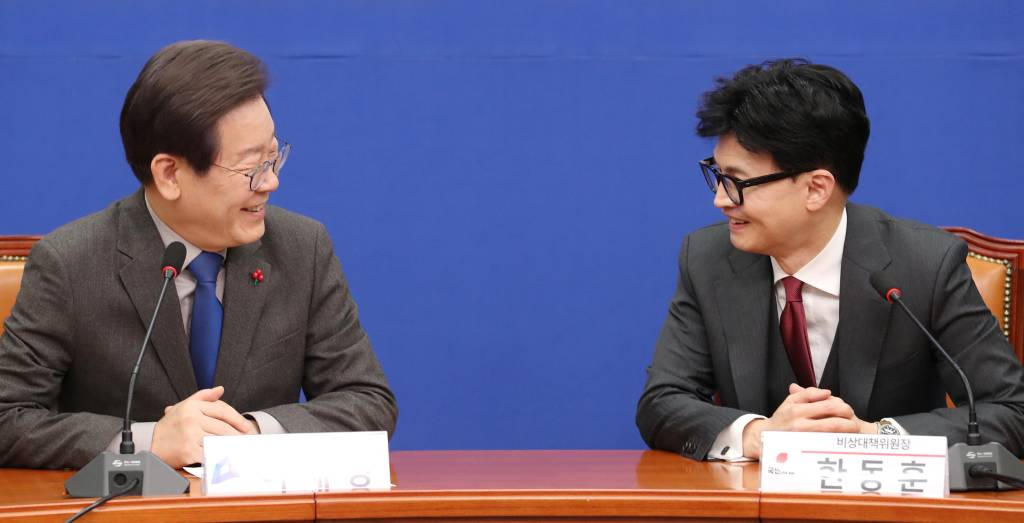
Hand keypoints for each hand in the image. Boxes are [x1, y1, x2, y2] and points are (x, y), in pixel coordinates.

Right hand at [151, 386, 256, 467]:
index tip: (245, 427)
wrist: (151, 445)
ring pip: (219, 440)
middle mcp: (191, 419)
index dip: (237, 418)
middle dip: (237, 435)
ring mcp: (190, 435)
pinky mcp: (188, 451)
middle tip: (245, 440)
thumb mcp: (184, 406)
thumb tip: (220, 390)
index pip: (222, 410)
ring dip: (231, 445)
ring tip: (239, 448)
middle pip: (223, 427)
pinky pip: (210, 453)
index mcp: (192, 406)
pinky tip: (226, 457)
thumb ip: (203, 396)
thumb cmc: (170, 427)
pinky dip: (219, 456)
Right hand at [741, 383, 873, 458]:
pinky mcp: (805, 453)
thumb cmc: (781, 419)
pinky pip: (827, 449)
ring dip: (847, 435)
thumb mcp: (790, 401)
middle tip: (855, 424)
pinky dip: (838, 445)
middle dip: (850, 423)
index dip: (844, 408)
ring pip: (833, 437)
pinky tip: (842, 443)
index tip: (849, 411)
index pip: (829, 406)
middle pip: (834, 423)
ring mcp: (803, 441)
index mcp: (797, 410)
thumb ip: (808, 393)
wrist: (765, 438)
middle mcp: (800, 425)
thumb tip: (827, 393)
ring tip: (851, 433)